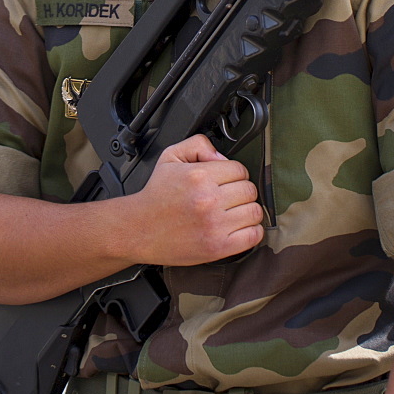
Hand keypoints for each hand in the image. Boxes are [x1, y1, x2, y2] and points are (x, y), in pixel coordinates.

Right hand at [130, 134, 263, 265]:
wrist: (139, 229)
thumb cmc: (156, 195)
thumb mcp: (170, 157)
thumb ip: (198, 145)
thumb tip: (222, 156)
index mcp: (199, 176)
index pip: (240, 169)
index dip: (234, 174)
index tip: (226, 181)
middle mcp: (208, 199)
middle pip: (249, 190)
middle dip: (241, 191)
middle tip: (229, 197)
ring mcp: (214, 225)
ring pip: (254, 211)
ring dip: (247, 210)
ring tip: (233, 212)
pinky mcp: (217, 247)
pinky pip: (253, 235)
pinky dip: (251, 231)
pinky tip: (238, 227)